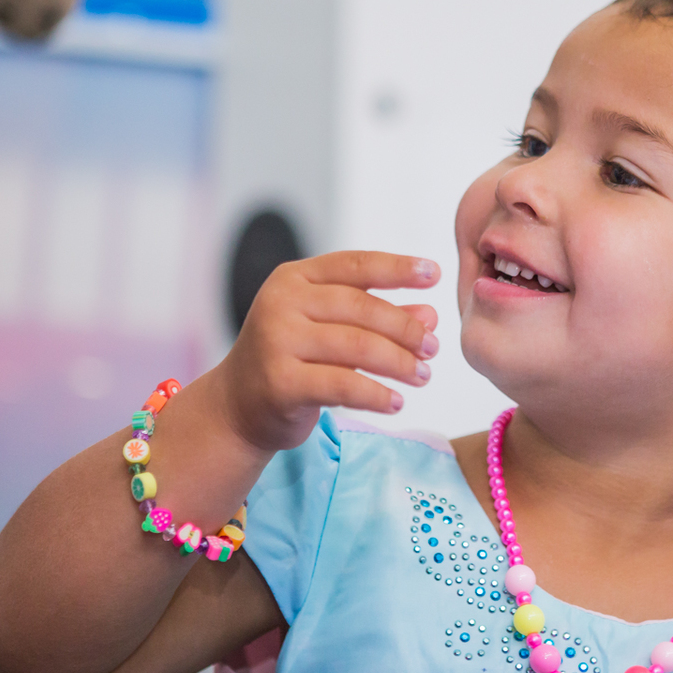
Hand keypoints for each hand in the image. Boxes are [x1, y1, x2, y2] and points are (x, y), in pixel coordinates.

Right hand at [215, 251, 440, 453]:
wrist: (238, 407)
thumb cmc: (293, 360)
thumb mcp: (333, 331)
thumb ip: (379, 318)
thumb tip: (430, 315)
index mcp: (295, 278)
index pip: (356, 265)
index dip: (398, 268)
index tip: (435, 274)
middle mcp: (282, 302)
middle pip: (362, 308)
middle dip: (406, 328)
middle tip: (433, 348)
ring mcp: (277, 341)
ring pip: (357, 346)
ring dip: (399, 363)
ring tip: (423, 375)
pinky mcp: (280, 382)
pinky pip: (343, 385)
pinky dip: (377, 394)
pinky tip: (396, 402)